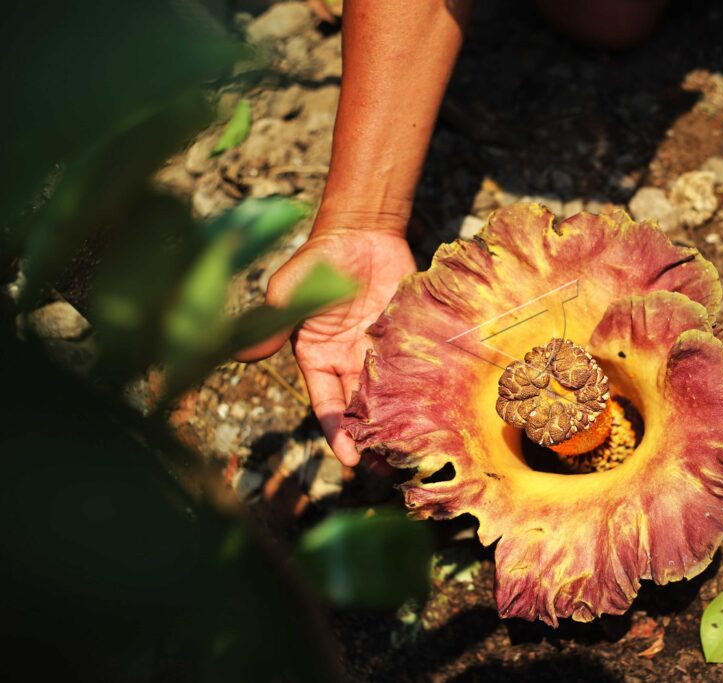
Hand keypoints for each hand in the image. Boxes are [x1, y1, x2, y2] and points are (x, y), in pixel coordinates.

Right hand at [238, 225, 415, 465]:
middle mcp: (348, 362)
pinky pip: (417, 372)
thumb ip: (273, 323)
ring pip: (390, 398)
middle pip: (360, 410)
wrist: (363, 232)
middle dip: (372, 439)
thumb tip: (239, 356)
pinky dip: (424, 393)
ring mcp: (380, 353)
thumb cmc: (319, 258)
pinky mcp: (408, 341)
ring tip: (416, 452)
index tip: (349, 458)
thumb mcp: (291, 289)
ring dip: (399, 424)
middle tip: (390, 467)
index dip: (337, 433)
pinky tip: (439, 414)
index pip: (326, 405)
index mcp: (316, 358)